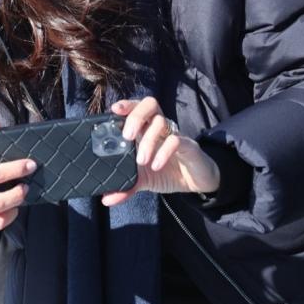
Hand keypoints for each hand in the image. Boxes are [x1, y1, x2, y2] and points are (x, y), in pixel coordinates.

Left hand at [102, 98, 220, 206]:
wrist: (196, 183)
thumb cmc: (167, 172)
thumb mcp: (144, 181)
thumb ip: (126, 187)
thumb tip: (106, 199)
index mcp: (147, 130)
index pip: (137, 107)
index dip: (127, 105)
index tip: (114, 109)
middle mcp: (160, 127)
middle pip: (150, 104)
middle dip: (136, 116)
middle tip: (127, 136)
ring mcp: (175, 134)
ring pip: (161, 122)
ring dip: (148, 140)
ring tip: (142, 161)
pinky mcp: (188, 145)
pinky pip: (176, 140)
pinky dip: (163, 151)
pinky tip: (156, 165)